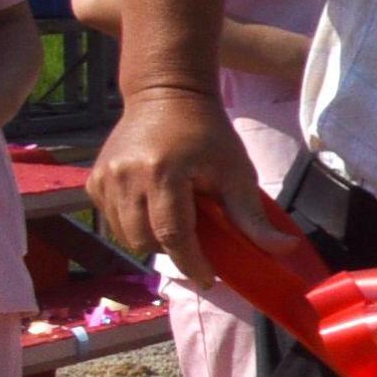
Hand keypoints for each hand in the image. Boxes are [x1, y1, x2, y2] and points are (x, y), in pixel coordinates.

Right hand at [87, 86, 269, 266]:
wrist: (165, 95)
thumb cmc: (207, 134)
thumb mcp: (236, 171)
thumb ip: (252, 216)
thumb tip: (284, 250)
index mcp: (161, 173)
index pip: (172, 234)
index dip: (191, 263)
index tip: (209, 280)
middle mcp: (124, 177)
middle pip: (145, 241)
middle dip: (172, 251)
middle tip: (197, 244)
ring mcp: (104, 178)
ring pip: (125, 236)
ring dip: (152, 240)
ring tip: (177, 222)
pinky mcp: (93, 181)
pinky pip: (112, 221)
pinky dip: (134, 226)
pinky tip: (154, 209)